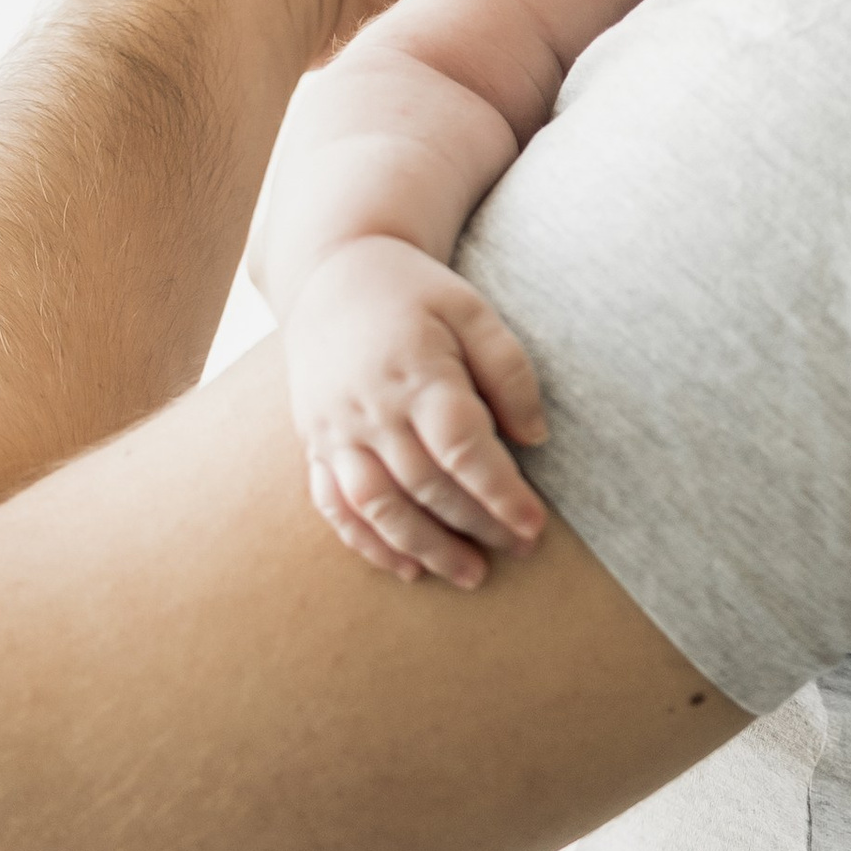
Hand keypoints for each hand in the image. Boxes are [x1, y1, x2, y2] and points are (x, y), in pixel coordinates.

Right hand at [286, 240, 549, 585]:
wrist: (330, 275)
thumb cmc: (415, 293)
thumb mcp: (471, 309)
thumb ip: (508, 369)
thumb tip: (534, 438)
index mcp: (415, 372)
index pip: (461, 448)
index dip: (500, 492)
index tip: (536, 525)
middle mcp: (370, 409)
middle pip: (426, 484)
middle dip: (477, 524)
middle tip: (522, 548)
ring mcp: (335, 431)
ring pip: (378, 506)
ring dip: (425, 547)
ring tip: (472, 575)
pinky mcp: (315, 444)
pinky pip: (334, 506)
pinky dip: (368, 543)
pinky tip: (407, 567)